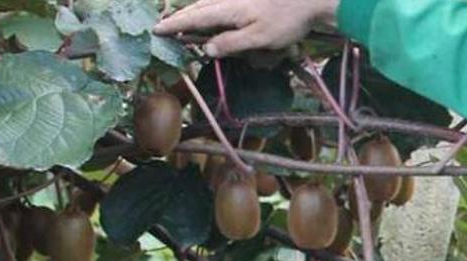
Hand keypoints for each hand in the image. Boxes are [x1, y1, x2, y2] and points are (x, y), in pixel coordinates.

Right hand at [152, 0, 339, 57]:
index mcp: (228, 9)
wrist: (309, 0)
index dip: (175, 25)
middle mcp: (228, 0)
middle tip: (163, 26)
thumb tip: (207, 49)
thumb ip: (232, 43)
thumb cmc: (287, 21)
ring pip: (207, 4)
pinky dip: (208, 10)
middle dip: (180, 18)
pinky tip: (211, 16)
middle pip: (197, 8)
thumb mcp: (260, 38)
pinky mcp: (246, 0)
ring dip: (193, 14)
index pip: (195, 18)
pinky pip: (219, 4)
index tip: (157, 30)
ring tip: (182, 24)